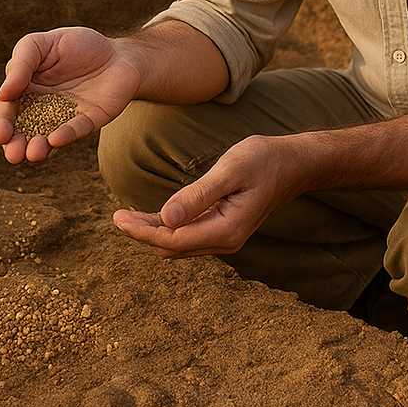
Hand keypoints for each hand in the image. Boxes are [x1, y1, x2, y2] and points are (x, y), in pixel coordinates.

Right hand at [0, 27, 141, 164]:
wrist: (117, 51)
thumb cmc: (76, 45)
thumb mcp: (42, 44)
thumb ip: (22, 63)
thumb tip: (4, 92)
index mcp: (25, 88)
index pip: (5, 109)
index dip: (1, 122)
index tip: (0, 133)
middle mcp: (41, 108)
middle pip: (21, 130)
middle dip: (15, 145)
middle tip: (13, 153)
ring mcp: (64, 117)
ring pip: (46, 138)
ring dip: (37, 148)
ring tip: (33, 154)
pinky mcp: (87, 121)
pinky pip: (75, 130)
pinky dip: (65, 136)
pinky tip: (56, 139)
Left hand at [112, 135, 304, 258]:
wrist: (291, 164)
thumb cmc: (262, 159)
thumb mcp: (229, 170)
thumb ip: (198, 195)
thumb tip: (165, 218)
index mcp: (226, 229)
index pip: (173, 239)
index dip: (142, 231)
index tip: (117, 218)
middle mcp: (226, 242)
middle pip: (173, 246)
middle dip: (143, 233)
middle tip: (116, 216)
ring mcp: (226, 239)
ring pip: (179, 245)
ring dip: (153, 232)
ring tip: (126, 216)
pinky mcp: (224, 230)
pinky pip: (189, 237)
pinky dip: (168, 228)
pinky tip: (152, 216)